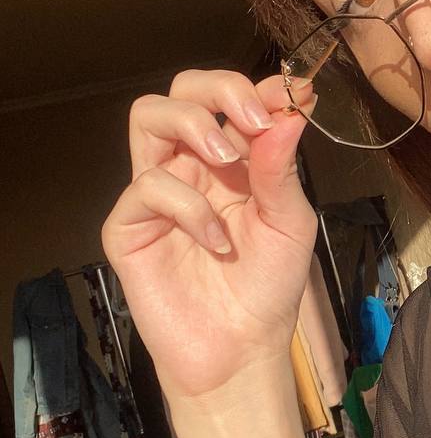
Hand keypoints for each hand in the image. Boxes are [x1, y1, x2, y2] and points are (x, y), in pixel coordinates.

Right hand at [102, 69, 317, 401]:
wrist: (242, 349)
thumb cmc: (267, 287)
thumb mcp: (290, 223)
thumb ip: (283, 167)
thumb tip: (293, 108)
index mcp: (233, 160)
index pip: (233, 102)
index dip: (260, 88)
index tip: (293, 94)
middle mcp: (191, 166)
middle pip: (183, 91)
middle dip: (219, 89)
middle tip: (253, 118)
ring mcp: (157, 192)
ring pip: (148, 117)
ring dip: (191, 123)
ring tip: (227, 159)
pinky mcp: (129, 225)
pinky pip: (148, 186)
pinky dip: (189, 207)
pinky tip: (217, 240)